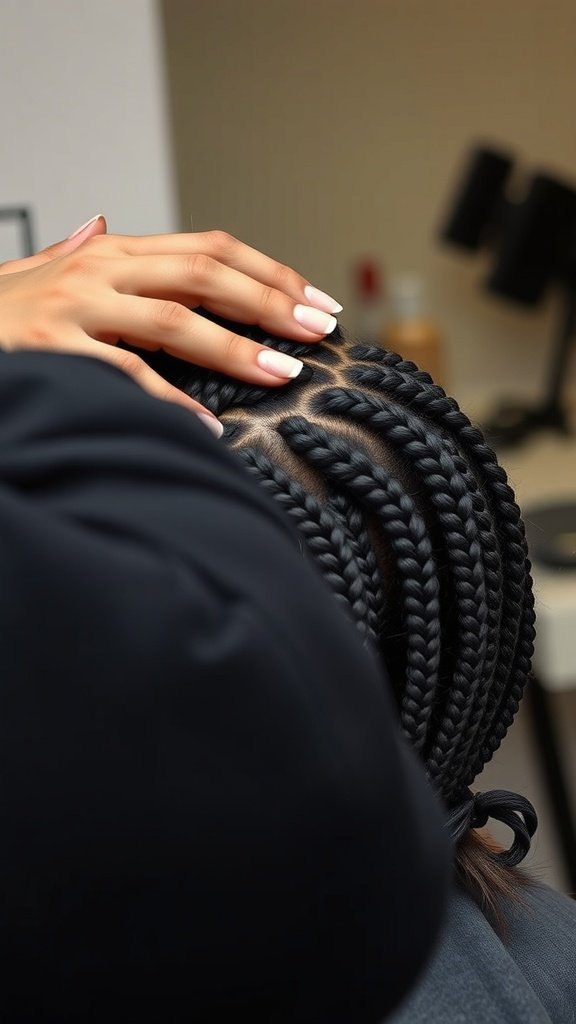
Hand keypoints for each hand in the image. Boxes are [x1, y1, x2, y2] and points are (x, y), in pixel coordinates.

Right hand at [0, 216, 341, 433]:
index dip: (268, 273)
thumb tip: (103, 225)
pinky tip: (206, 425)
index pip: (208, 249)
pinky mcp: (53, 349)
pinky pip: (124, 374)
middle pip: (203, 273)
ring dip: (236, 346)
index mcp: (112, 251)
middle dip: (269, 302)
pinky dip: (169, 400)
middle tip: (317, 329)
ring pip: (174, 319)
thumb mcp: (45, 272)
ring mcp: (75, 307)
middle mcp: (99, 269)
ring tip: (283, 372)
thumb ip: (83, 254)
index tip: (314, 302)